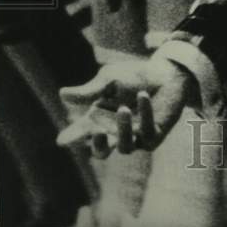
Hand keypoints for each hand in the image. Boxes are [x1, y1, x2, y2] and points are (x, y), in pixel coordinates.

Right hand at [57, 54, 194, 155]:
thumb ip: (90, 90)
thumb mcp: (109, 79)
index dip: (71, 139)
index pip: (81, 133)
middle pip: (101, 152)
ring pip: (125, 147)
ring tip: (123, 109)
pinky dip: (145, 113)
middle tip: (97, 131)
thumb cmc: (133, 77)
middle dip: (97, 146)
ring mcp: (134, 137)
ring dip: (123, 129)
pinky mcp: (154, 136)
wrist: (165, 74)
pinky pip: (147, 132)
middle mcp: (114, 133)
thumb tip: (62, 94)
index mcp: (98, 120)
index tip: (62, 140)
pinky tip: (143, 96)